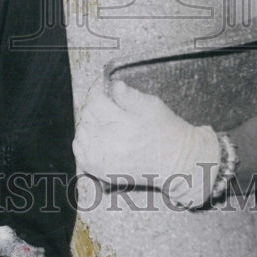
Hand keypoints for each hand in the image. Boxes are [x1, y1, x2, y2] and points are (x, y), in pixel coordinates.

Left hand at [73, 78, 219, 207]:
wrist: (176, 162)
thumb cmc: (166, 132)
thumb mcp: (153, 106)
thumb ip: (130, 95)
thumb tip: (113, 85)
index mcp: (124, 125)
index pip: (96, 101)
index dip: (96, 90)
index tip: (102, 86)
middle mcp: (111, 144)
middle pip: (86, 116)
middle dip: (92, 105)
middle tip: (104, 101)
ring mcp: (104, 160)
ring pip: (81, 133)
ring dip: (87, 122)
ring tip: (101, 118)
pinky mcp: (101, 171)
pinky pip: (80, 152)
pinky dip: (82, 141)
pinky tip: (95, 135)